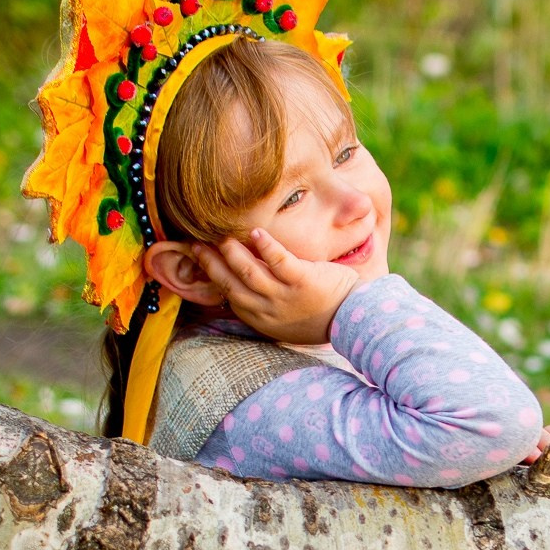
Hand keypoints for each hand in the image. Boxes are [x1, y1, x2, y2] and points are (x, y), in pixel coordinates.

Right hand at [194, 228, 359, 344]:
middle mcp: (268, 309)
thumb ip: (266, 302)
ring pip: (249, 271)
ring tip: (221, 235)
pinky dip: (265, 245)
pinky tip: (254, 231)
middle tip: (196, 243)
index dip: (212, 275)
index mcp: (262, 318)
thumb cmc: (321, 314)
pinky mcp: (303, 280)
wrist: (354, 318)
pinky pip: (278, 260)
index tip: (201, 257)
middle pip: (230, 282)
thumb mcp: (285, 318)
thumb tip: (247, 281)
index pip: (228, 294)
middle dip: (210, 262)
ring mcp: (285, 296)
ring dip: (231, 252)